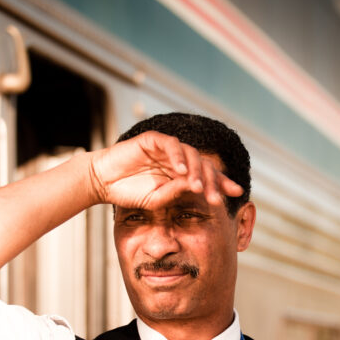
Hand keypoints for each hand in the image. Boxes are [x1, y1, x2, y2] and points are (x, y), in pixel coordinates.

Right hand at [87, 131, 243, 208]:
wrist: (102, 183)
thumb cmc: (129, 193)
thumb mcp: (158, 200)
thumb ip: (176, 193)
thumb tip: (198, 188)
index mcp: (181, 174)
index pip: (207, 176)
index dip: (222, 183)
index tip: (236, 193)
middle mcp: (177, 160)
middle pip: (203, 165)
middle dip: (213, 181)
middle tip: (217, 198)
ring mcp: (166, 149)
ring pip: (190, 154)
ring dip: (196, 171)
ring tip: (198, 187)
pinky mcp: (153, 140)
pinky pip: (171, 145)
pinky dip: (178, 157)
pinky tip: (181, 171)